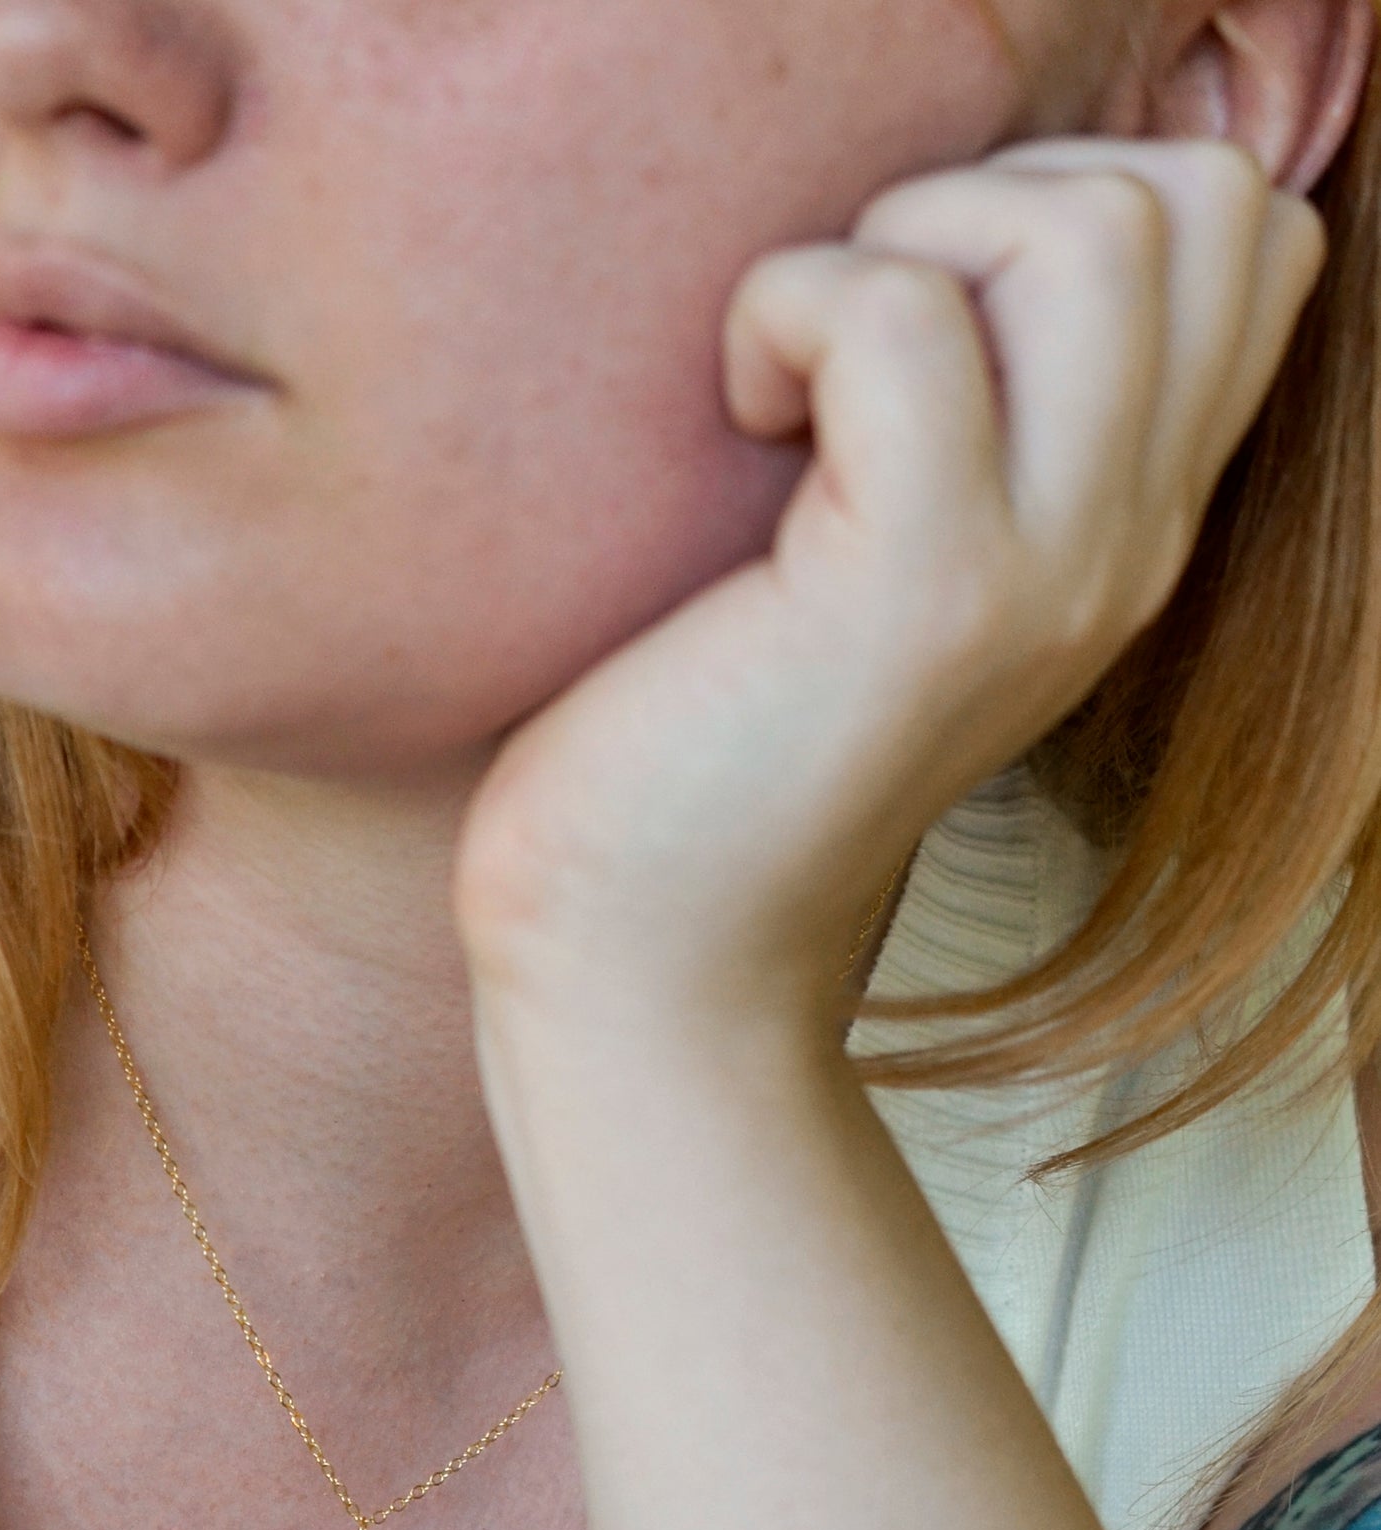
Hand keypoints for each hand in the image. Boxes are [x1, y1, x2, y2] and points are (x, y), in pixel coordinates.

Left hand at [455, 137, 1325, 1023]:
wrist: (655, 960)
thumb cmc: (715, 755)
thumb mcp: (885, 579)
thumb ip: (965, 434)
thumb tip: (917, 262)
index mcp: (1124, 526)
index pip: (1246, 246)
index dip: (1075, 201)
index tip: (916, 318)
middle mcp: (1124, 544)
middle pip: (1198, 204)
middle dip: (991, 196)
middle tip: (848, 338)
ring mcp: (1042, 570)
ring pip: (1088, 233)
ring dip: (899, 240)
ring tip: (795, 380)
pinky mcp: (915, 593)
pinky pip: (896, 319)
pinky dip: (787, 310)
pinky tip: (739, 421)